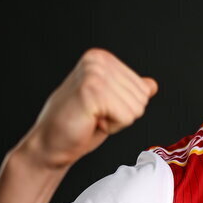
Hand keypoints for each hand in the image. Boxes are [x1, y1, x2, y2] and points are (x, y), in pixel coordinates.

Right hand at [22, 48, 157, 168]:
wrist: (50, 144)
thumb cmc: (77, 126)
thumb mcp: (110, 105)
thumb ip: (129, 92)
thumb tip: (151, 84)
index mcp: (101, 58)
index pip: (144, 89)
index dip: (125, 108)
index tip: (100, 109)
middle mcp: (98, 60)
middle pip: (142, 98)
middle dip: (122, 115)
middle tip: (94, 116)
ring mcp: (94, 73)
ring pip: (136, 108)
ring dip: (116, 121)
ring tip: (91, 118)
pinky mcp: (92, 90)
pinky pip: (126, 117)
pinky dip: (111, 127)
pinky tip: (91, 122)